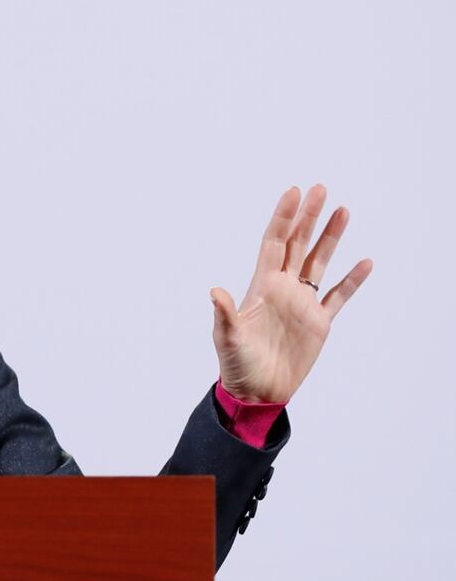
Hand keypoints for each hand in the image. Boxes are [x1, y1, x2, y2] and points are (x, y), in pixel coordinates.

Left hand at [210, 185, 372, 403]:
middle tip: (320, 188)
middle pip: (298, 244)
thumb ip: (224, 314)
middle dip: (308, 217)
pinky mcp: (318, 323)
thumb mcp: (227, 338)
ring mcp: (302, 303)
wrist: (257, 392)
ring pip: (319, 262)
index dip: (283, 218)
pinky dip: (352, 280)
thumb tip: (214, 292)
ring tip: (343, 210)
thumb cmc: (237, 365)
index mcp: (261, 286)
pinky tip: (365, 262)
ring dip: (331, 238)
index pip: (274, 243)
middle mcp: (283, 288)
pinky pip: (338, 296)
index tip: (294, 192)